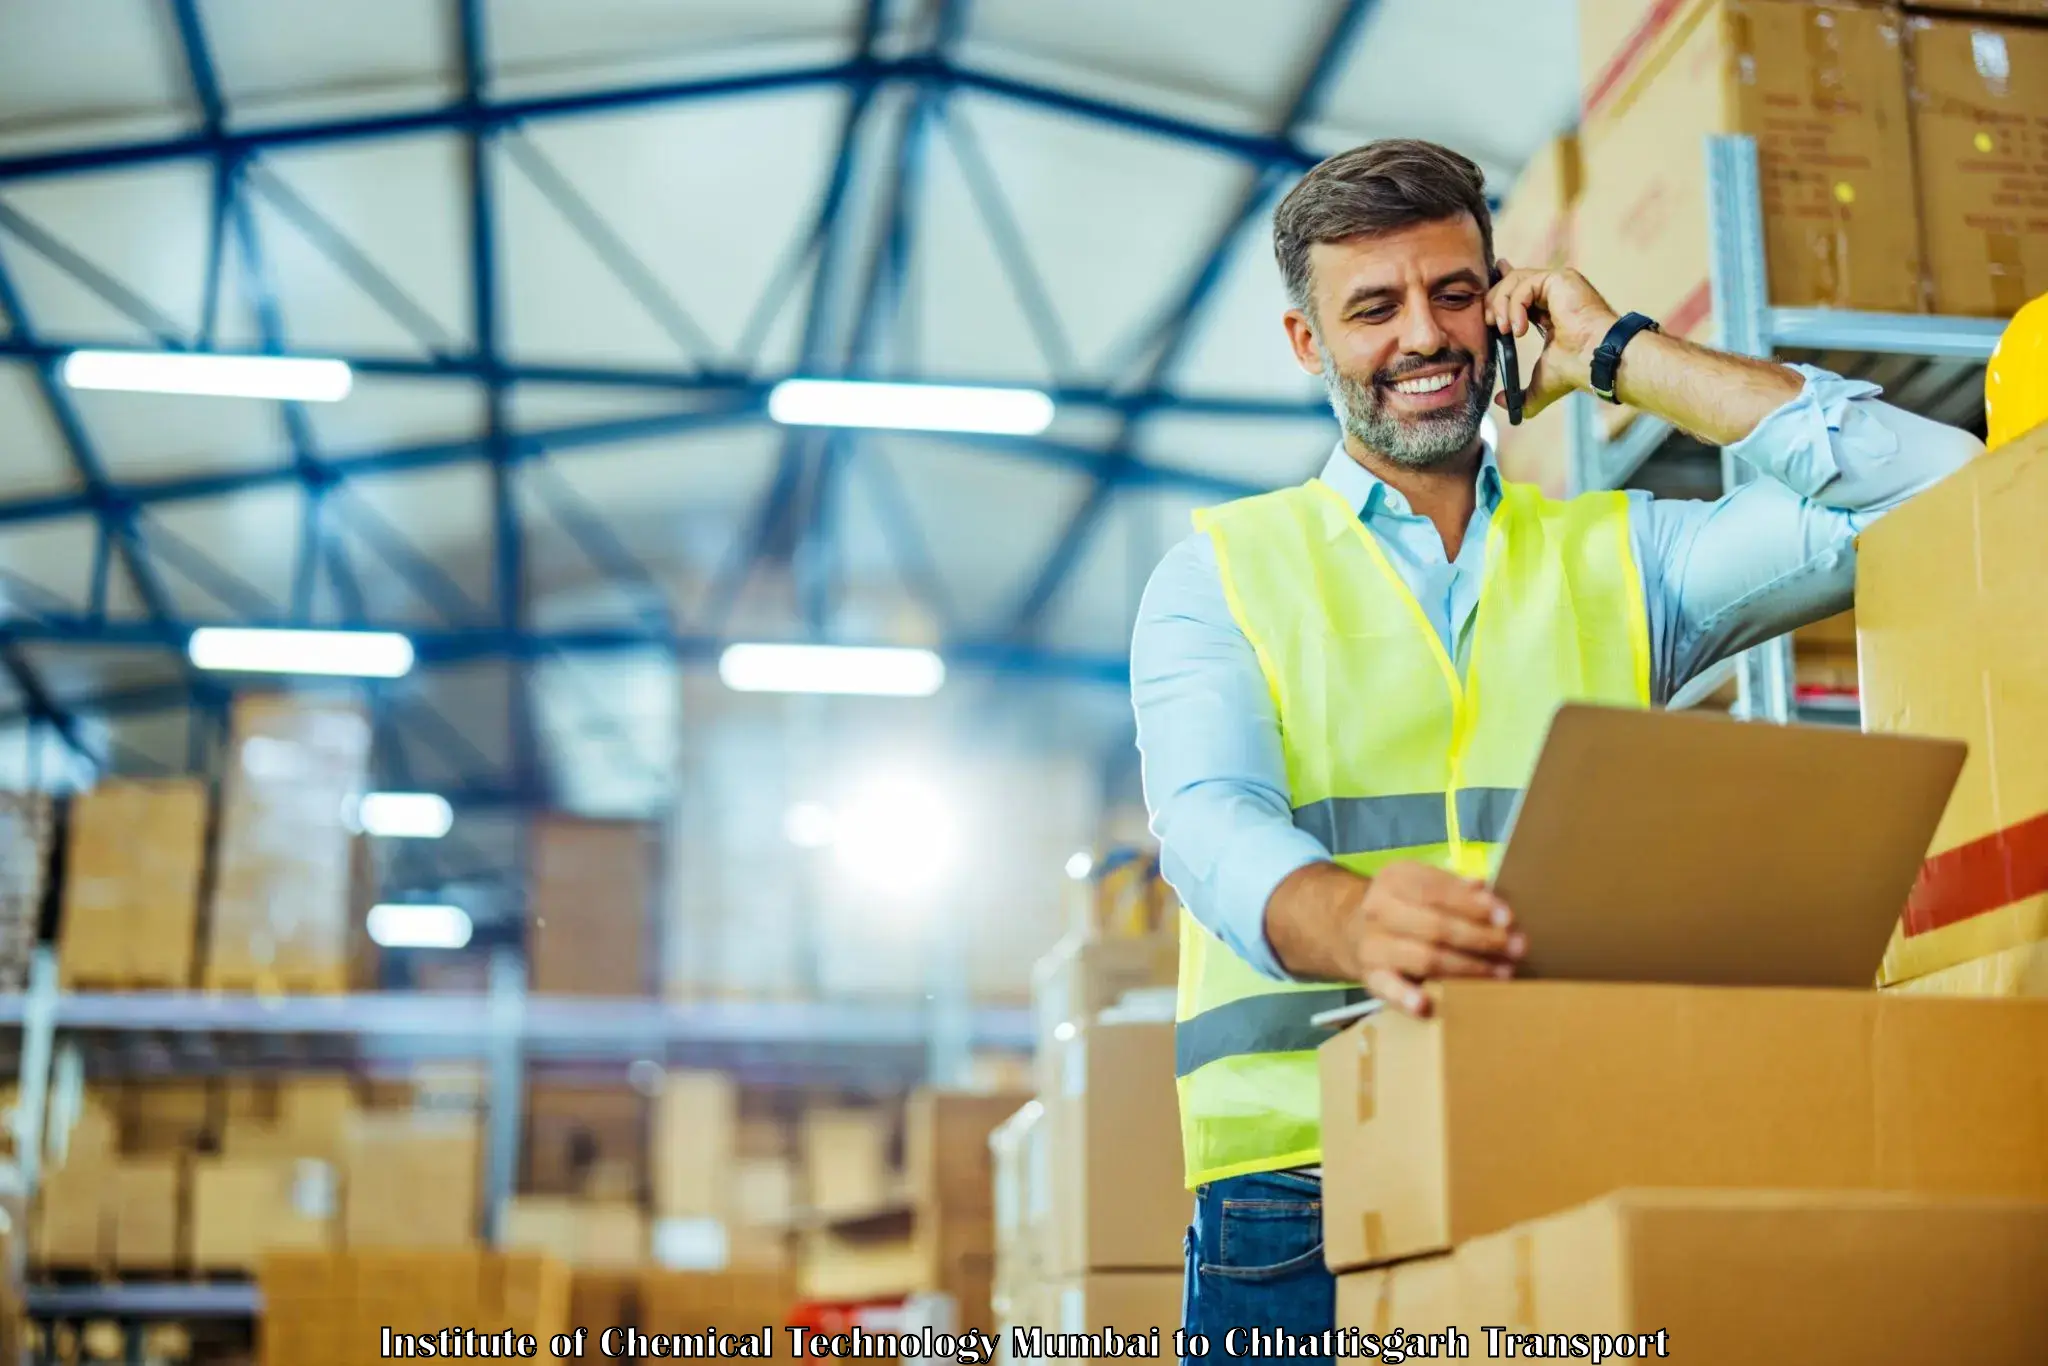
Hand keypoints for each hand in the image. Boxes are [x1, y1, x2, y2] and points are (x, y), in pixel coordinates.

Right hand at [1341, 861, 1525, 1017]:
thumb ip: (1455, 887)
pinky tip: (1425, 1005)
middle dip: (1481, 938)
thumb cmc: (1406, 907)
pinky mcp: (1370, 977)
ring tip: (1502, 974)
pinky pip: (1388, 988)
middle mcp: (1378, 908)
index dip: (1475, 905)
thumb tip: (1483, 887)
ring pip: (1424, 958)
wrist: (1352, 930)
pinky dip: (1405, 998)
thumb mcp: (1425, 885)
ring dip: (1467, 968)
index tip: (1509, 919)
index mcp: (1396, 879)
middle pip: (1435, 926)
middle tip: (1517, 949)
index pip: (1438, 890)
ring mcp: (1372, 944)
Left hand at [1486, 259, 1621, 419]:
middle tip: (1490, 325)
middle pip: (1511, 283)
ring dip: (1501, 305)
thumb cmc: (1576, 369)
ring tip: (1504, 330)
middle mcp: (1554, 294)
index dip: (1498, 294)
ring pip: (1514, 280)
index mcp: (1549, 312)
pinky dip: (1514, 305)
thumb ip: (1520, 394)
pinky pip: (1524, 284)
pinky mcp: (1560, 278)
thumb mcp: (1541, 384)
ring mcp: (1558, 284)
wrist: (1595, 361)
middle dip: (1494, 302)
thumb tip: (1501, 402)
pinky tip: (1518, 328)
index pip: (1518, 294)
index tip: (1485, 309)